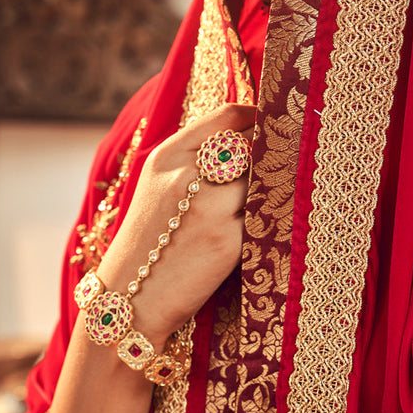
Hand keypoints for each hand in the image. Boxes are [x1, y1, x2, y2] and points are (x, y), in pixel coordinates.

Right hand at [97, 104, 254, 345]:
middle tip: (281, 162)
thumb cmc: (151, 239)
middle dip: (267, 154)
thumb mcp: (159, 185)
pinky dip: (269, 217)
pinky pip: (264, 216)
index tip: (274, 122)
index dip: (258, 116)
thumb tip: (248, 135)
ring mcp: (210, 208)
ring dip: (270, 187)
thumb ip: (196, 157)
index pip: (227, 117)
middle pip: (251, 146)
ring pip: (262, 180)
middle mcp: (188, 176)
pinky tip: (266, 224)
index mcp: (168, 157)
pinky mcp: (229, 241)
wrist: (131, 297)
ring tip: (271, 197)